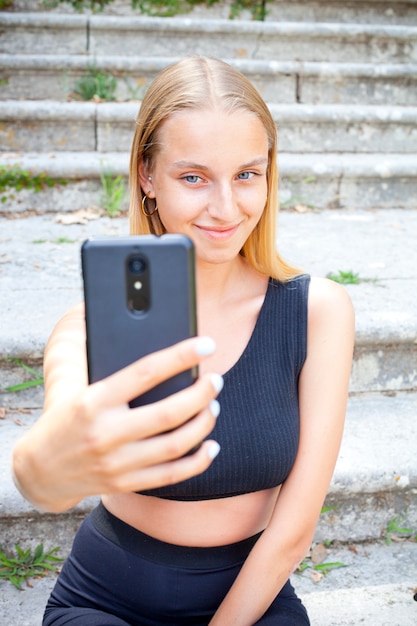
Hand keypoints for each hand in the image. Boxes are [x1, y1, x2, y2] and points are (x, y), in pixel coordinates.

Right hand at [12, 336, 221, 512]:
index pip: (146, 372)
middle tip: (215, 380)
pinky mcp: (126, 484)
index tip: (206, 344)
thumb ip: (107, 367)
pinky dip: (198, 461)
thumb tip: (146, 337)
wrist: (39, 470)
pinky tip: (211, 445)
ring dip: (203, 423)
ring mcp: (117, 463)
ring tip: (213, 405)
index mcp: (93, 401)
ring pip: (176, 445)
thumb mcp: (76, 387)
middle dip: (201, 393)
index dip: (180, 356)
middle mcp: (106, 433)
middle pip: (169, 412)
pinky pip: (172, 475)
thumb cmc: (64, 418)